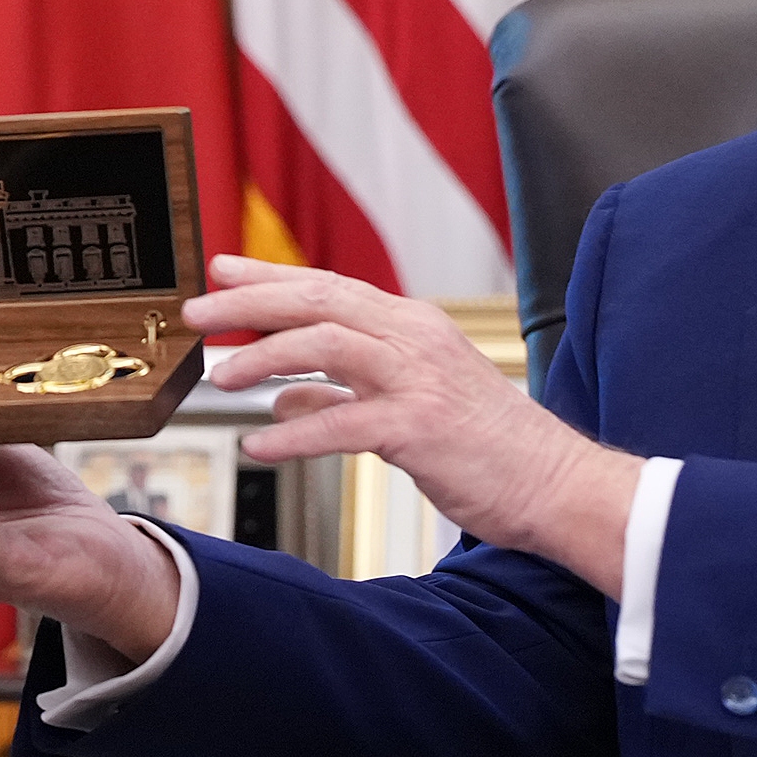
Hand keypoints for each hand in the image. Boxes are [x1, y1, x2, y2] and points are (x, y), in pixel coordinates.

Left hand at [188, 254, 640, 595]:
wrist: (558, 486)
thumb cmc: (488, 449)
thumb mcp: (409, 406)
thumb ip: (342, 392)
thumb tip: (283, 392)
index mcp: (413, 327)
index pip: (329, 288)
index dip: (270, 277)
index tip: (221, 271)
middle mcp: (414, 340)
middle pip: (319, 302)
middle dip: (252, 303)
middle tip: (198, 312)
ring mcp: (419, 380)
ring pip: (327, 345)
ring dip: (264, 358)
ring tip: (218, 377)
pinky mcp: (421, 429)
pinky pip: (343, 423)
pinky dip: (295, 432)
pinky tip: (258, 444)